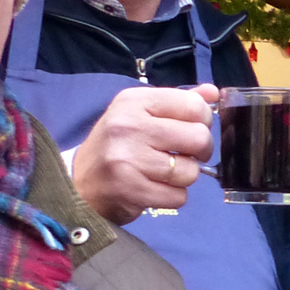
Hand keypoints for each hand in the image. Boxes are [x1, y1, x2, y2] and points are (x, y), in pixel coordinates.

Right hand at [70, 83, 218, 223]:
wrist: (77, 185)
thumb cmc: (115, 147)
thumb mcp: (140, 115)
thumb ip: (177, 102)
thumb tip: (212, 92)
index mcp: (134, 101)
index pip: (193, 105)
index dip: (203, 121)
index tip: (192, 130)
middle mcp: (129, 126)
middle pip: (198, 137)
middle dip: (199, 152)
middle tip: (184, 156)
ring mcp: (128, 159)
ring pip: (190, 171)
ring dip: (183, 177)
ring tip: (162, 174)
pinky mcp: (130, 190)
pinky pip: (178, 197)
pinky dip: (172, 197)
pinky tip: (154, 190)